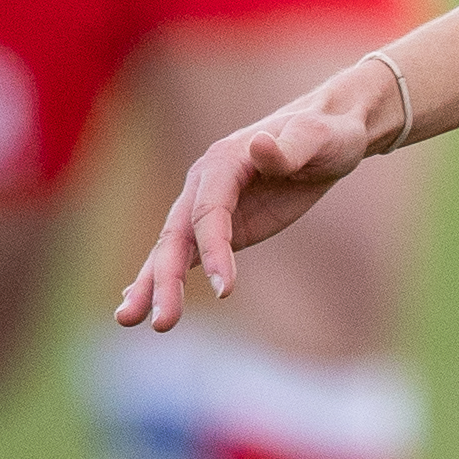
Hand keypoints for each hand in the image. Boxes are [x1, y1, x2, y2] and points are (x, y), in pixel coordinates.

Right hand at [116, 57, 405, 323]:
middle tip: (162, 323)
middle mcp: (205, 184)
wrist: (331, 134)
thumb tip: (259, 145)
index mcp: (225, 161)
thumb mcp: (318, 138)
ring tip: (127, 320)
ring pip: (173, 248)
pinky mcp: (221, 227)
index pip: (210, 211)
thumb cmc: (328, 134)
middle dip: (165, 279)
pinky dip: (160, 278)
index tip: (227, 291)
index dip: (214, 249)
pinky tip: (138, 304)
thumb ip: (289, 148)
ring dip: (151, 285)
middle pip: (179, 235)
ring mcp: (208, 206)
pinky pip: (186, 254)